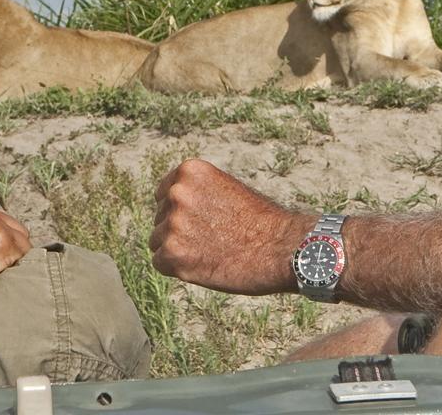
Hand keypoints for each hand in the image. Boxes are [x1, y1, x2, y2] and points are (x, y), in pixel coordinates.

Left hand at [150, 158, 311, 294]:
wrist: (282, 248)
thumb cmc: (262, 222)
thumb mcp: (227, 190)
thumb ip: (197, 194)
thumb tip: (173, 209)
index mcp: (189, 171)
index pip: (164, 194)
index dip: (182, 212)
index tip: (201, 223)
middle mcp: (176, 192)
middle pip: (160, 219)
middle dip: (179, 232)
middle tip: (212, 241)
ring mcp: (173, 222)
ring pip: (159, 242)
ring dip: (179, 250)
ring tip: (212, 253)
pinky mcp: (173, 253)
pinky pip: (161, 263)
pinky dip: (178, 269)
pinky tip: (204, 266)